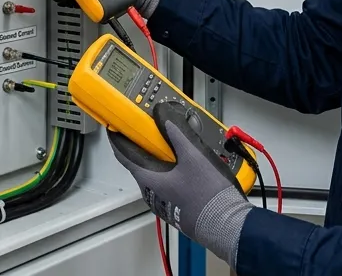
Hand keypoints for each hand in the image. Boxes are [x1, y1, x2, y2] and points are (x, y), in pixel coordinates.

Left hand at [109, 101, 252, 267]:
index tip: (116, 128)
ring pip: (157, 175)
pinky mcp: (178, 207)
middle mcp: (153, 193)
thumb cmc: (209, 196)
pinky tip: (189, 166)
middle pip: (141, 164)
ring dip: (162, 159)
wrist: (226, 224)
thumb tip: (164, 117)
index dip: (118, 139)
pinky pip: (168, 184)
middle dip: (146, 145)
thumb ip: (177, 133)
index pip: (124, 156)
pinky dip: (172, 171)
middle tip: (154, 130)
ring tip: (177, 146)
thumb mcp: (193, 155)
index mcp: (150, 179)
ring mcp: (165, 202)